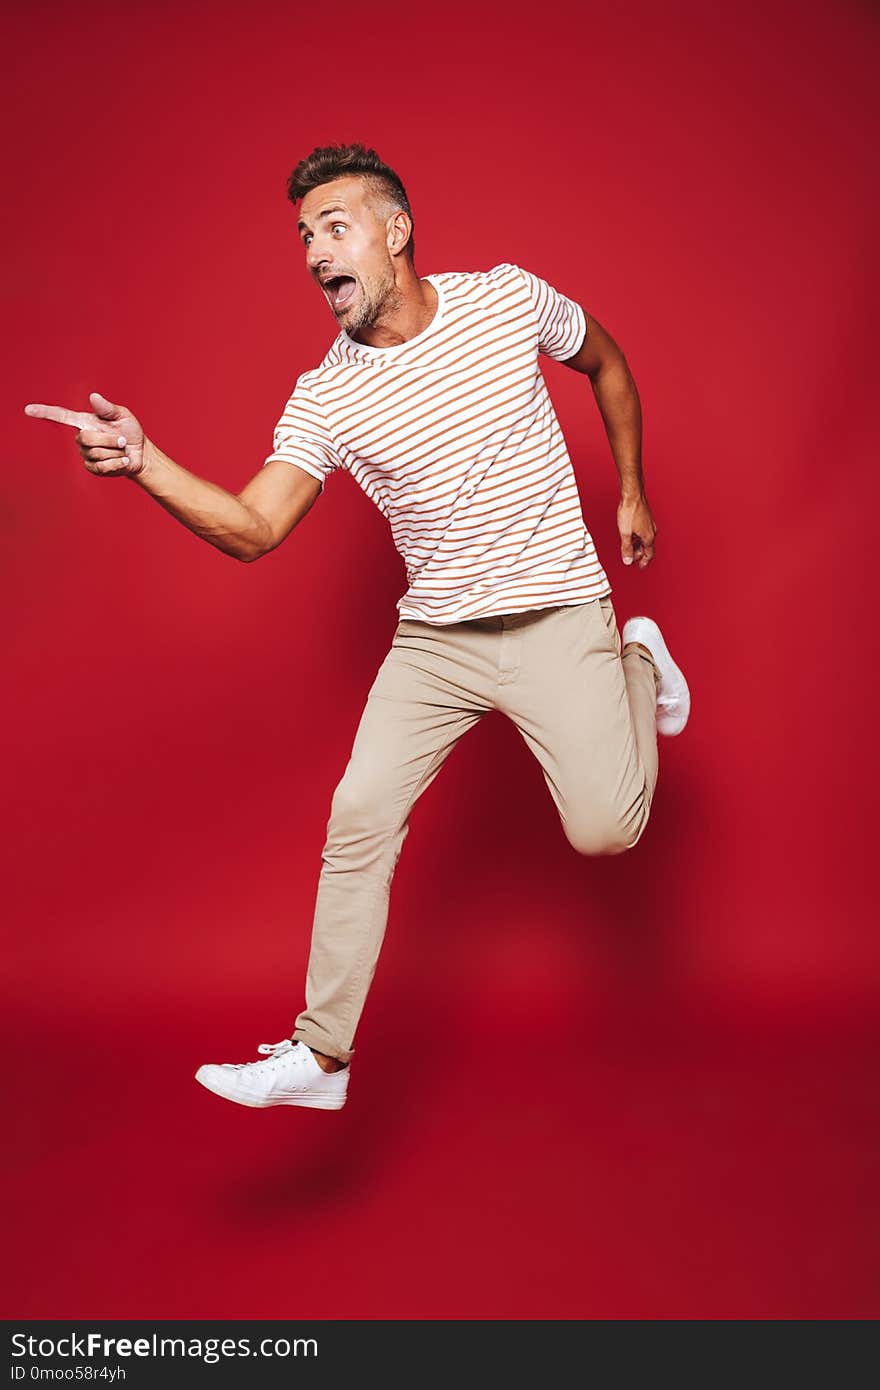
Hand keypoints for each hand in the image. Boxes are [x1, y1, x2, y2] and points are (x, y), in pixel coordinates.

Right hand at [24, 391, 146, 477]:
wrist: (140, 454)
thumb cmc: (130, 431)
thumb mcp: (122, 416)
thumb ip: (108, 408)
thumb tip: (93, 397)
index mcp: (86, 422)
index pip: (61, 416)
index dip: (44, 413)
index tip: (28, 410)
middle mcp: (82, 438)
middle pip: (85, 438)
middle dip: (108, 439)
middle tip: (122, 440)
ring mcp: (86, 454)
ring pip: (96, 453)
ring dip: (115, 451)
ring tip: (122, 449)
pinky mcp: (93, 468)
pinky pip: (102, 467)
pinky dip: (117, 463)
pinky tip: (123, 460)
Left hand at [617, 492, 656, 568]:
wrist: (632, 495)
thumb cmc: (630, 511)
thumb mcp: (625, 533)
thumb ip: (626, 548)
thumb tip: (627, 560)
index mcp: (649, 537)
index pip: (649, 554)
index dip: (644, 562)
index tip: (639, 567)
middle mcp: (652, 531)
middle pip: (647, 548)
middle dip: (639, 554)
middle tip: (630, 558)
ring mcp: (650, 525)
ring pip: (645, 540)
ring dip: (638, 546)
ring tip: (629, 548)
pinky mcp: (647, 519)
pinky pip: (644, 533)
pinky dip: (638, 538)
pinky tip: (631, 536)